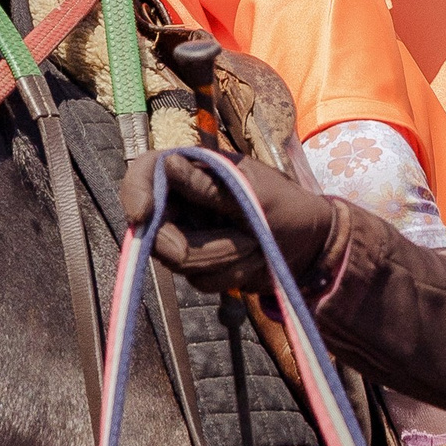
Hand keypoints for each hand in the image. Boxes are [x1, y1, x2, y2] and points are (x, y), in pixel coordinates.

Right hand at [119, 150, 342, 297]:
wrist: (311, 247)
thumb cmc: (287, 208)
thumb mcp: (252, 195)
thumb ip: (207, 187)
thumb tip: (168, 166)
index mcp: (195, 169)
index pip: (146, 171)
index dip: (135, 191)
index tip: (142, 216)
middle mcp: (184, 200)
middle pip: (155, 228)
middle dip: (195, 245)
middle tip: (240, 247)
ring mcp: (189, 234)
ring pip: (178, 260)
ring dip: (224, 259)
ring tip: (256, 246)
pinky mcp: (199, 263)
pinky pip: (199, 280)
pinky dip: (229, 276)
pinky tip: (252, 262)